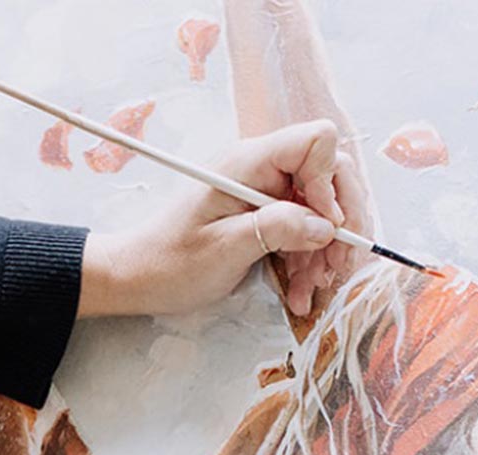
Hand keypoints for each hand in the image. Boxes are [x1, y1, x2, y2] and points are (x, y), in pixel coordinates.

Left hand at [78, 120, 368, 317]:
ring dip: (325, 251)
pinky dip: (307, 261)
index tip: (326, 225)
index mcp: (249, 163)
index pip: (316, 141)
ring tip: (313, 289)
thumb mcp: (224, 248)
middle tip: (337, 266)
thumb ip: (277, 229)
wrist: (138, 278)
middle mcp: (261, 170)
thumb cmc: (171, 262)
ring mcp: (265, 193)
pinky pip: (302, 230)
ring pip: (320, 210)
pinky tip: (300, 291)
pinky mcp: (264, 217)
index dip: (330, 181)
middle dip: (339, 224)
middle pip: (330, 176)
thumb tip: (325, 226)